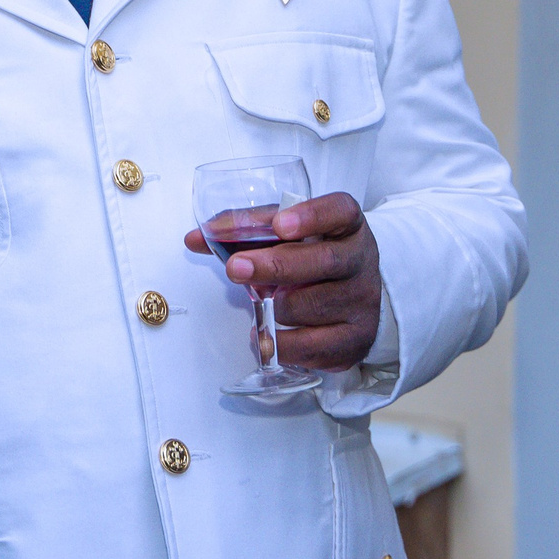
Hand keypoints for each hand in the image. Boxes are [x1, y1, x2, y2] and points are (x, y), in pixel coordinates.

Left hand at [182, 191, 381, 370]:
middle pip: (324, 261)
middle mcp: (360, 261)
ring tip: (264, 302)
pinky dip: (282, 344)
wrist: (354, 294)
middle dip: (275, 266)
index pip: (339, 211)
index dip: (311, 216)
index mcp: (346, 225)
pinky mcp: (356, 339)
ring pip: (311, 307)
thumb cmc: (312, 257)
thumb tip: (195, 238)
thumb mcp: (288, 236)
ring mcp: (362, 302)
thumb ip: (246, 231)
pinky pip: (313, 347)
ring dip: (275, 307)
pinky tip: (268, 335)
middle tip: (236, 269)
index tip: (279, 224)